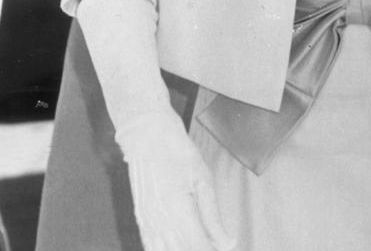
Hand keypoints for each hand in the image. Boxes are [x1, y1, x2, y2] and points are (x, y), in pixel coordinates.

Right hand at [116, 109, 234, 250]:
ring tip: (197, 240)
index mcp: (179, 211)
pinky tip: (175, 244)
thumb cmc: (176, 151)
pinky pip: (151, 246)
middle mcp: (160, 221)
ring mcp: (147, 222)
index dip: (213, 250)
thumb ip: (212, 216)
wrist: (147, 135)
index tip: (223, 248)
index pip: (199, 247)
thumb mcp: (203, 180)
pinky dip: (165, 249)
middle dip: (200, 250)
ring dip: (182, 250)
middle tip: (213, 244)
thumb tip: (227, 242)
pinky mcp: (140, 218)